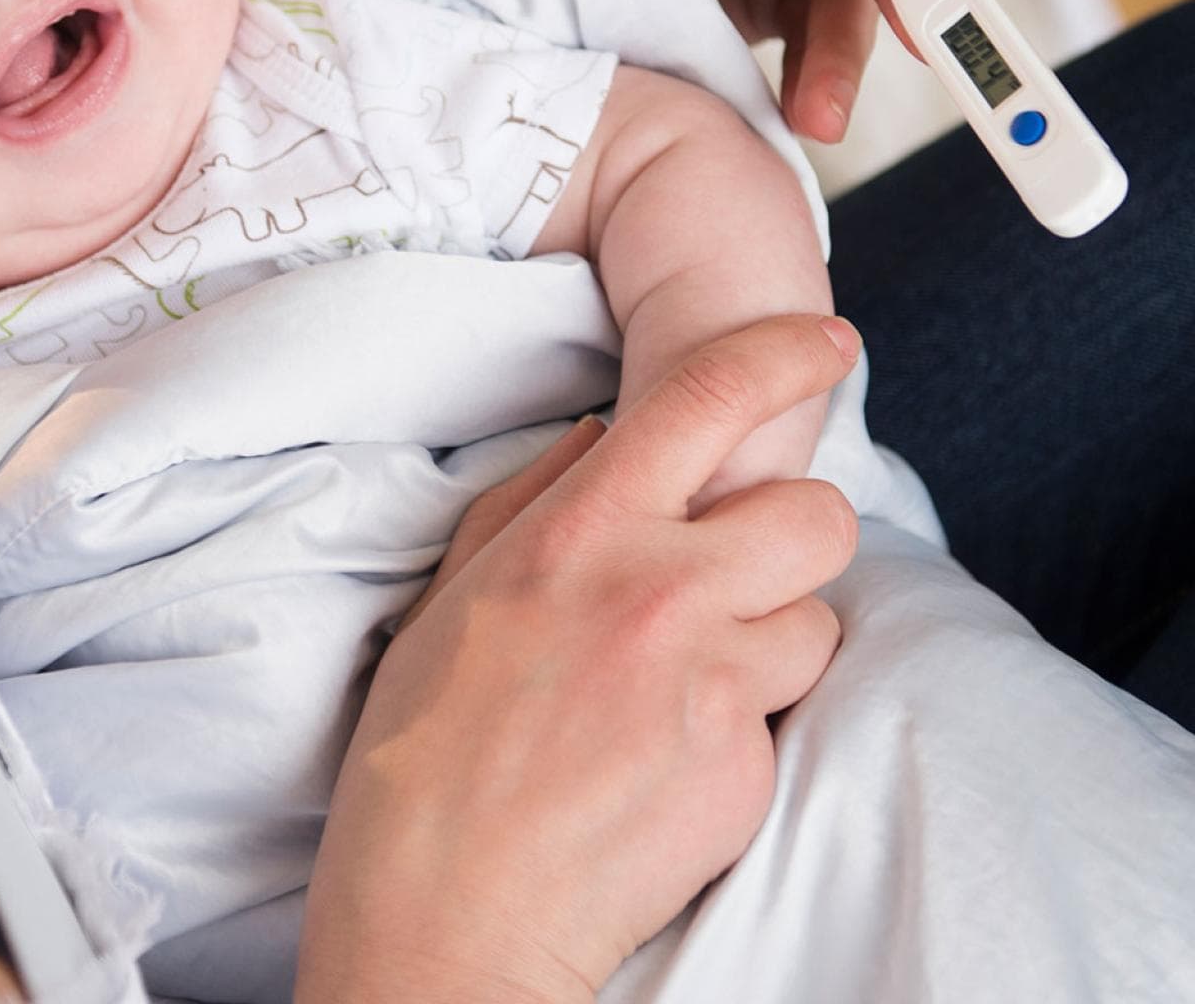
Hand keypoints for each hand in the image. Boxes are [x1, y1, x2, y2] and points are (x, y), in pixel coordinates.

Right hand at [297, 314, 861, 1002]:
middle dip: (794, 535)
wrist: (446, 907)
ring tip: (684, 684)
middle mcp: (659, 592)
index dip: (783, 353)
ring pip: (816, 622)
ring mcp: (711, 684)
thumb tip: (604, 439)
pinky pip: (782, 717)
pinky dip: (742, 727)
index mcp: (580, 534)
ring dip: (770, 641)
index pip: (708, 397)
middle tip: (737, 572)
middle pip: (818, 513)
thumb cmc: (423, 751)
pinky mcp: (745, 768)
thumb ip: (533, 500)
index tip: (825, 341)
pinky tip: (664, 758)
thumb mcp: (451, 595)